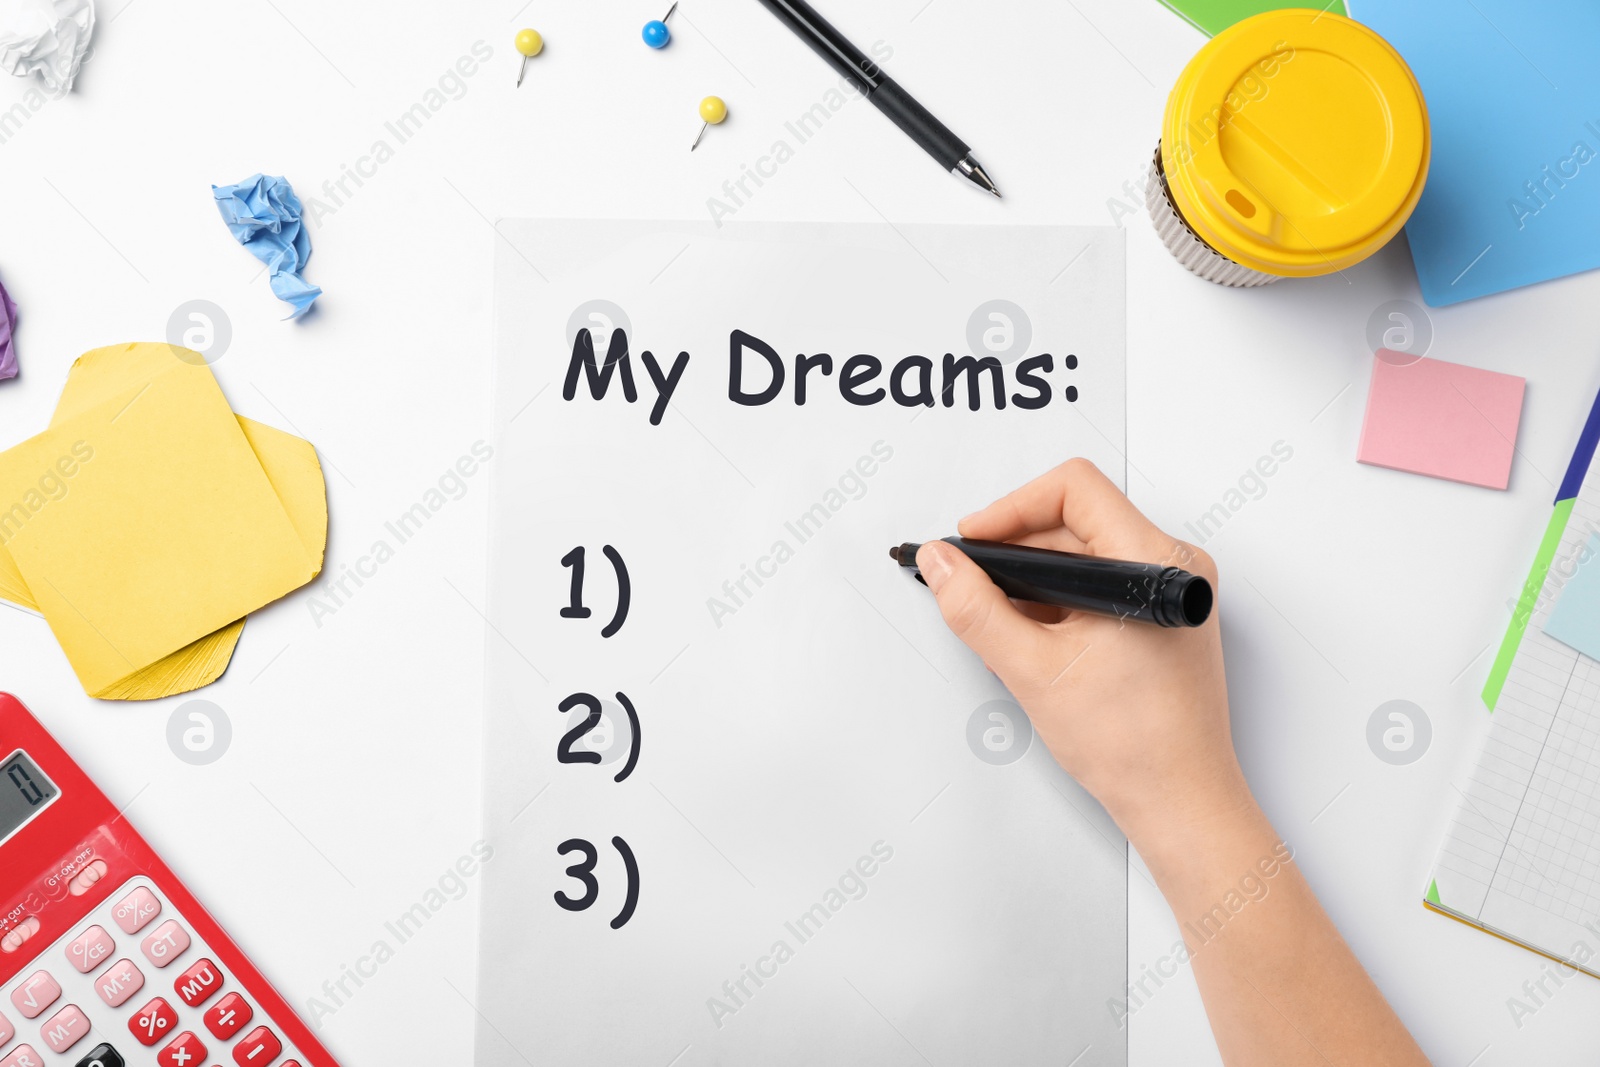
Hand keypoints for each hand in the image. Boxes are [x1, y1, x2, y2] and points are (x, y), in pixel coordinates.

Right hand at [916, 458, 1247, 849]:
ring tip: (1003, 623)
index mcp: (1154, 562)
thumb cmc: (1134, 746)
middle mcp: (1173, 564)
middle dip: (1015, 550)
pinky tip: (1035, 638)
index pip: (1074, 489)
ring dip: (1035, 578)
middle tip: (970, 583)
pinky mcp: (1162, 613)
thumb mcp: (1032, 670)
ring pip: (1085, 551)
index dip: (1011, 508)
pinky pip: (1101, 581)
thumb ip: (975, 609)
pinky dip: (1059, 599)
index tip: (972, 543)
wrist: (1180, 800)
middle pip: (1076, 518)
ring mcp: (1170, 590)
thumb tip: (941, 564)